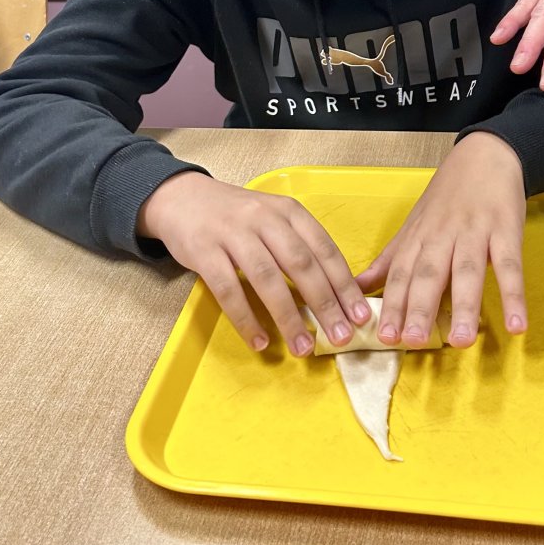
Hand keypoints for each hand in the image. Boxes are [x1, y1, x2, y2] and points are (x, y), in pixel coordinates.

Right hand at [137, 172, 371, 354]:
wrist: (183, 197)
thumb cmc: (238, 217)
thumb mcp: (274, 219)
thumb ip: (300, 247)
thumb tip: (335, 294)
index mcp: (289, 211)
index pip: (324, 250)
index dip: (344, 284)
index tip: (360, 315)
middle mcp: (265, 218)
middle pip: (301, 265)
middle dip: (325, 304)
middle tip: (342, 336)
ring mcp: (233, 233)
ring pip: (267, 279)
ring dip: (288, 317)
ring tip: (304, 348)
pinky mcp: (204, 250)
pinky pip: (228, 290)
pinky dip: (246, 319)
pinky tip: (260, 342)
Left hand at [356, 133, 527, 347]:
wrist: (486, 155)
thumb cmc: (448, 196)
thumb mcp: (414, 224)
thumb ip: (390, 260)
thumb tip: (358, 289)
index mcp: (419, 238)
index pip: (401, 274)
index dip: (393, 304)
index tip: (384, 336)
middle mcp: (443, 236)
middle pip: (429, 274)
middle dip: (420, 307)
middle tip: (412, 341)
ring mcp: (476, 232)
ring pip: (468, 271)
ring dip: (464, 306)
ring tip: (461, 341)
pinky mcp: (506, 230)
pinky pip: (510, 266)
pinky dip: (514, 296)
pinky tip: (517, 325)